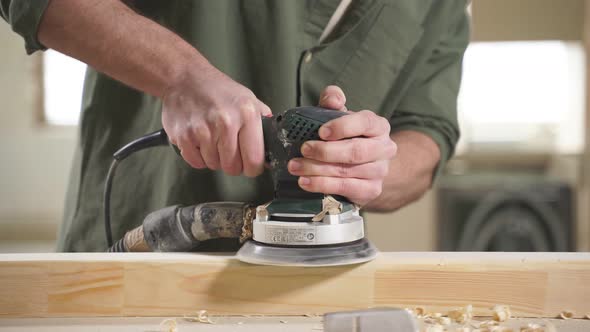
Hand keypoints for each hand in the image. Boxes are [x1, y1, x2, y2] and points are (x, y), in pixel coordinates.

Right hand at [162, 65, 270, 176]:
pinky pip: (196, 162)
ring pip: (214, 165)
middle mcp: (226, 122)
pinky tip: (200, 140)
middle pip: (233, 167)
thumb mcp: (248, 98)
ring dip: (214, 158)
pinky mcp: (184, 136)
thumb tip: (270, 148)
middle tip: (229, 149)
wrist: (183, 77)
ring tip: (212, 138)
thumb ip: (261, 123)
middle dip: (232, 164)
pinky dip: (198, 156)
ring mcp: (203, 130)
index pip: (254, 160)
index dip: (253, 167)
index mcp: (246, 114)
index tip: (250, 165)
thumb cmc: (216, 89)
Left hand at [287, 86, 396, 205]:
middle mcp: (384, 148)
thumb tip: (332, 98)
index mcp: (378, 126)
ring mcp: (380, 171)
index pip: (365, 123)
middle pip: (356, 151)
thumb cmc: (349, 137)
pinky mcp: (372, 190)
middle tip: (303, 150)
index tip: (321, 131)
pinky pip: (346, 189)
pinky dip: (323, 185)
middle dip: (325, 152)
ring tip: (295, 167)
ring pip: (347, 172)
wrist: (366, 167)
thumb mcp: (340, 117)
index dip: (343, 127)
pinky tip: (306, 182)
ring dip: (317, 170)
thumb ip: (333, 102)